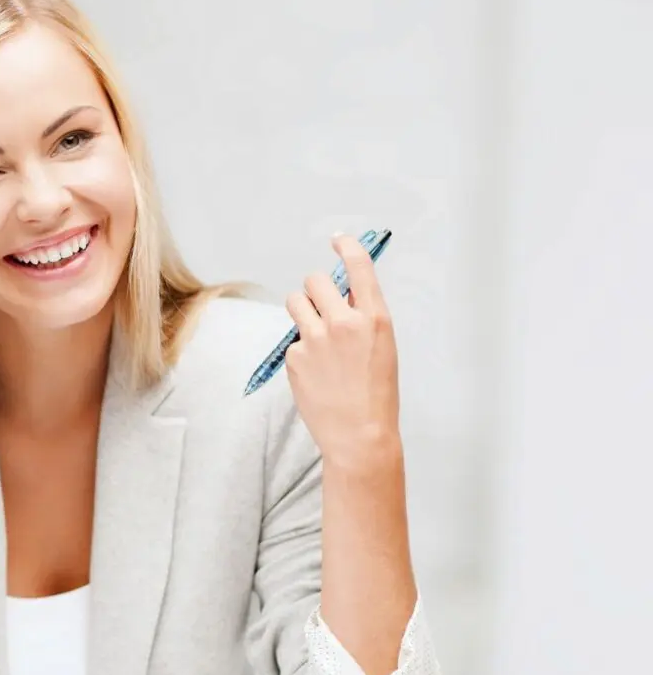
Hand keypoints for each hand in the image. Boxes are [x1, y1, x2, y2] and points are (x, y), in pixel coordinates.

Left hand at [284, 234, 400, 469]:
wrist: (360, 434)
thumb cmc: (376, 394)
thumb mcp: (382, 347)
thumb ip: (362, 318)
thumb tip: (340, 297)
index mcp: (375, 319)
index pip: (359, 268)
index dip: (347, 248)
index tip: (338, 240)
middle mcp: (344, 323)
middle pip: (314, 280)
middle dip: (315, 289)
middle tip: (321, 306)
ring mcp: (315, 339)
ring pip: (295, 302)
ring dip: (302, 311)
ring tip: (317, 338)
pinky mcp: (295, 356)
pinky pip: (292, 339)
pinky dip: (301, 350)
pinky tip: (316, 372)